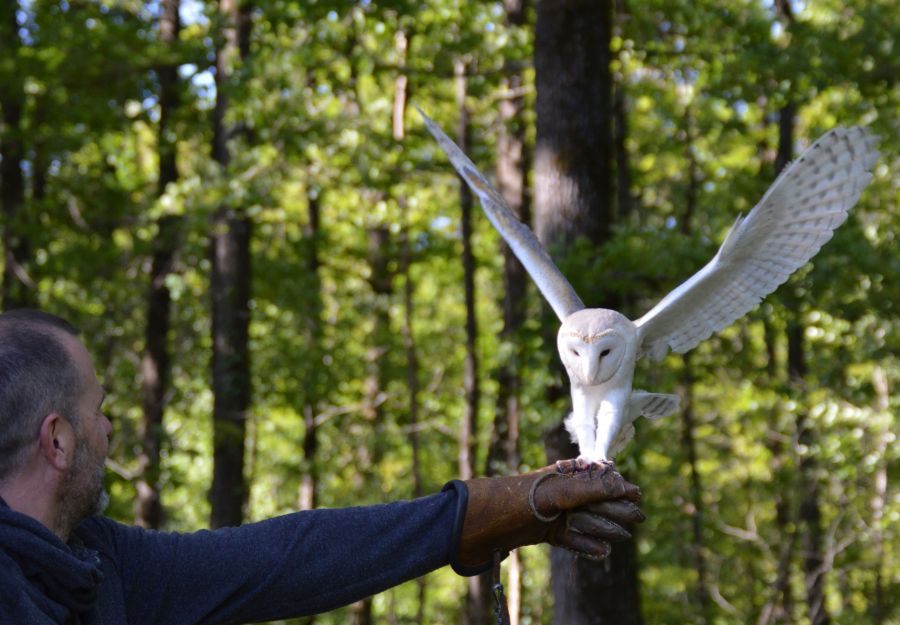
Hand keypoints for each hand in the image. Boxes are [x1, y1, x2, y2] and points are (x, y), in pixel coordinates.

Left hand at [451, 463, 642, 572]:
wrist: (475, 524)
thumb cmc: (513, 501)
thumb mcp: (555, 494)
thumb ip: (589, 490)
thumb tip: (623, 484)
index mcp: (559, 475)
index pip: (595, 478)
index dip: (617, 485)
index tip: (638, 494)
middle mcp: (557, 492)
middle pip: (593, 500)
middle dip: (616, 508)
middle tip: (639, 518)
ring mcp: (550, 513)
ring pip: (584, 520)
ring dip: (603, 528)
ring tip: (624, 537)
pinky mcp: (542, 533)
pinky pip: (569, 538)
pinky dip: (585, 544)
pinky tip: (601, 551)